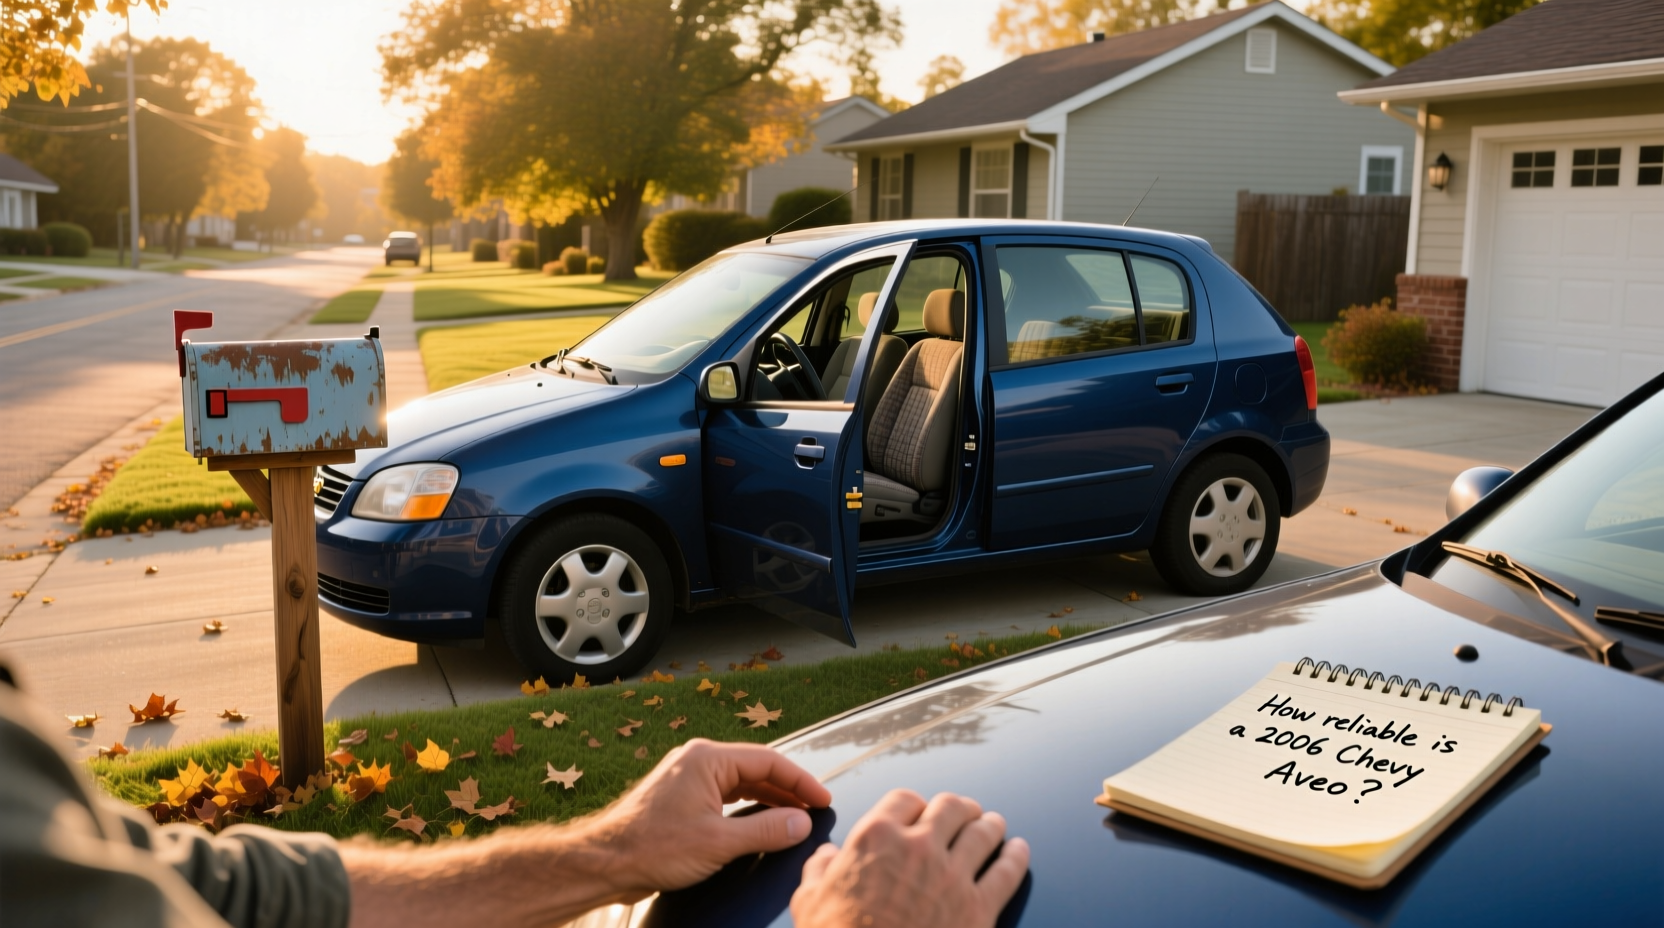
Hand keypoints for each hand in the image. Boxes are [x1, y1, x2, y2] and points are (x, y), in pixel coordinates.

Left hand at [588, 738, 831, 895]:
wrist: (605, 863)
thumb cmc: (652, 848)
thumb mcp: (718, 843)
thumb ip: (766, 831)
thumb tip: (801, 823)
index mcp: (707, 759)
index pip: (768, 761)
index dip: (801, 781)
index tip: (822, 798)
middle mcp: (698, 761)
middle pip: (756, 769)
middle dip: (788, 789)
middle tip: (815, 809)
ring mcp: (688, 778)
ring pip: (741, 782)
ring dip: (769, 799)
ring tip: (795, 816)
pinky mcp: (682, 797)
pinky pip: (725, 794)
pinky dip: (748, 806)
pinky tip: (762, 820)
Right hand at [790, 790, 1029, 927]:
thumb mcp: (810, 900)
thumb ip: (820, 869)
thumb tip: (826, 856)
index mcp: (876, 838)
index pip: (904, 799)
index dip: (914, 803)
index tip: (920, 811)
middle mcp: (918, 848)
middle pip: (950, 807)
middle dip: (959, 807)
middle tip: (964, 811)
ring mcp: (952, 876)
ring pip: (982, 832)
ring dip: (989, 825)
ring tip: (994, 824)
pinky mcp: (979, 908)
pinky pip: (1007, 872)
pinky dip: (1016, 856)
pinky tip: (1019, 850)